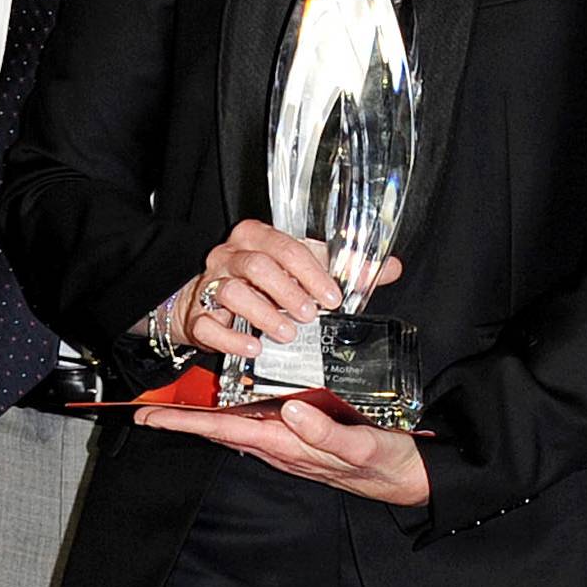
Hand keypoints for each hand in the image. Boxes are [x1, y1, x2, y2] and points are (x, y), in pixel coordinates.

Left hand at [137, 394, 429, 505]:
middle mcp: (283, 447)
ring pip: (239, 428)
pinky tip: (233, 406)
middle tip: (147, 412)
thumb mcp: (365, 447)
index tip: (152, 419)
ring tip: (177, 408)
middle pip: (223, 430)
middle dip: (186, 422)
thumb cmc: (388, 463)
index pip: (228, 430)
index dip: (188, 423)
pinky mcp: (303, 439)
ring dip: (207, 419)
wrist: (412, 480)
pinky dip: (238, 415)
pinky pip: (261, 426)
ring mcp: (291, 446)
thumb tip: (290, 411)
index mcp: (290, 446)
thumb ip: (328, 434)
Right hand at [171, 220, 381, 360]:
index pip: (286, 245)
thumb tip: (390, 268)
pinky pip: (209, 324)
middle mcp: (231, 256)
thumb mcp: (301, 271)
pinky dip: (232, 338)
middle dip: (287, 292)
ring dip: (264, 314)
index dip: (311, 272)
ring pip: (232, 291)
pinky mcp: (197, 317)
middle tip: (309, 316)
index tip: (332, 296)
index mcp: (258, 238)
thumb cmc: (261, 285)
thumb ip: (342, 270)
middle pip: (257, 265)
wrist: (207, 305)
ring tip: (287, 334)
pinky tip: (254, 348)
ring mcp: (210, 285)